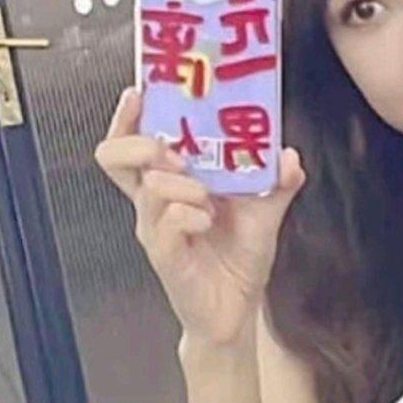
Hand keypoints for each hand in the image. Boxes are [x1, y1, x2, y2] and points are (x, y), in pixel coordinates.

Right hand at [94, 87, 305, 349]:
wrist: (238, 310)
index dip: (126, 116)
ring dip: (183, 184)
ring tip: (208, 198)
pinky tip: (208, 222)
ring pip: (150, 187)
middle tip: (178, 153)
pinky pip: (169, 222)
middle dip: (144, 142)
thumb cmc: (238, 258)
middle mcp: (153, 204)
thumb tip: (288, 155)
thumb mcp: (263, 211)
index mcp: (168, 185)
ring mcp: (156, 229)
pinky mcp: (166, 256)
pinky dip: (192, 215)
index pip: (129, 143)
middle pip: (114, 156)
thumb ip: (276, 180)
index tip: (139, 91)